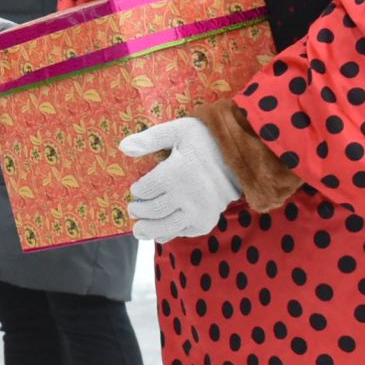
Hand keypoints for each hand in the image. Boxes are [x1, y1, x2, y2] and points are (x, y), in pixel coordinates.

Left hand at [120, 116, 241, 241]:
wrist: (242, 155)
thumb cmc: (206, 139)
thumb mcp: (177, 130)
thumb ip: (150, 139)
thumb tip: (122, 147)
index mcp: (176, 173)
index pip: (145, 189)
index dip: (137, 191)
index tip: (136, 190)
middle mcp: (187, 195)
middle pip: (152, 210)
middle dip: (138, 211)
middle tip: (133, 210)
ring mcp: (198, 211)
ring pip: (165, 227)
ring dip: (149, 230)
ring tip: (139, 230)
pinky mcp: (207, 220)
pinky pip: (184, 231)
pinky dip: (170, 233)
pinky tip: (161, 233)